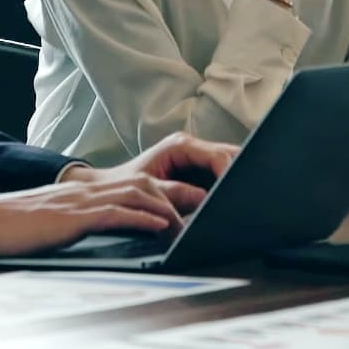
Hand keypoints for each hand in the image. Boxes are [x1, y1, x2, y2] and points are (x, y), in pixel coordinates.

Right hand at [0, 162, 208, 257]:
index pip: (139, 183)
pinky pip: (115, 213)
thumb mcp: (60, 222)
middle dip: (182, 195)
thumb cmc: (17, 228)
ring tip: (192, 222)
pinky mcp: (74, 217)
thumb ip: (87, 221)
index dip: (171, 191)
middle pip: (149, 183)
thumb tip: (115, 232)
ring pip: (139, 194)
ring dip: (169, 208)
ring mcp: (83, 201)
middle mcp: (91, 189)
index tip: (196, 203)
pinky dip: (142, 219)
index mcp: (89, 190)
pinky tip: (160, 227)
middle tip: (210, 208)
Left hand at [108, 132, 237, 190]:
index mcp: (181, 146)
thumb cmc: (124, 186)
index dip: (230, 173)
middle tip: (240, 197)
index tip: (235, 193)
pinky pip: (219, 178)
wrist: (109, 191)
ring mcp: (197, 162)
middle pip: (228, 156)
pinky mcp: (199, 176)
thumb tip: (204, 200)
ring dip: (231, 182)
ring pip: (227, 166)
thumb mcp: (149, 189)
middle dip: (236, 175)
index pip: (218, 155)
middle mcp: (192, 149)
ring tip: (234, 201)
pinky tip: (226, 202)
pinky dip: (224, 189)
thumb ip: (176, 193)